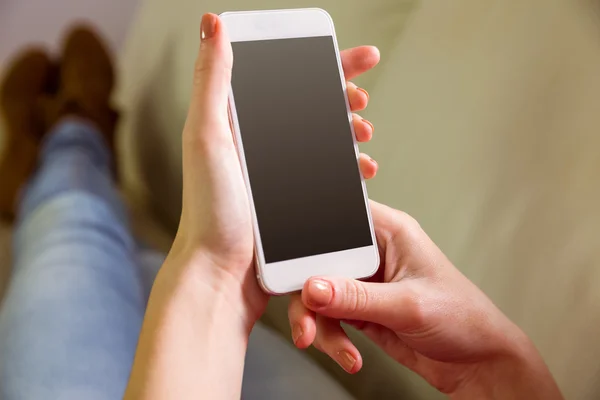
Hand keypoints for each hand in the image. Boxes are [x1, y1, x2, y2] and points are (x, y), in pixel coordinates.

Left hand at [165, 13, 380, 331]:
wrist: (221, 272)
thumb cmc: (210, 210)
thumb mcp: (207, 137)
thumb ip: (213, 80)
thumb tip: (213, 23)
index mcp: (241, 122)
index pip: (289, 79)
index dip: (328, 65)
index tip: (362, 58)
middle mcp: (261, 144)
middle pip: (313, 106)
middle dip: (345, 97)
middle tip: (363, 100)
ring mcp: (279, 173)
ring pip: (326, 139)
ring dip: (352, 130)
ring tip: (366, 133)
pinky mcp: (293, 200)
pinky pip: (329, 174)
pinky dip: (349, 166)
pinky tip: (362, 169)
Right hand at [288, 201, 562, 397]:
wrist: (476, 363)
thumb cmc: (462, 318)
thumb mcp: (408, 305)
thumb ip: (357, 298)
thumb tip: (313, 287)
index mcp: (389, 231)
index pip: (339, 217)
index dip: (310, 231)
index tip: (291, 255)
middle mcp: (372, 253)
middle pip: (319, 259)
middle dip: (307, 290)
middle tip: (306, 314)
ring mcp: (364, 283)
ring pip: (318, 292)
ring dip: (316, 320)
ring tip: (324, 342)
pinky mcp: (359, 309)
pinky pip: (328, 317)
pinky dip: (330, 337)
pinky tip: (347, 353)